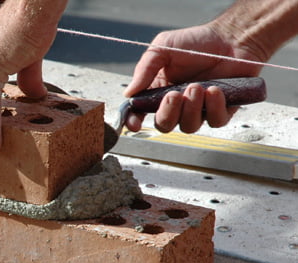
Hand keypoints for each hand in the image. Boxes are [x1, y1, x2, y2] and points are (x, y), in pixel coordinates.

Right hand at [123, 24, 262, 132]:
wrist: (231, 37)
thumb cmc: (197, 41)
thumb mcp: (162, 48)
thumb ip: (144, 70)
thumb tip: (129, 93)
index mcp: (158, 91)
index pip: (141, 113)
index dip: (135, 121)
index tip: (136, 123)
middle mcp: (177, 104)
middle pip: (164, 125)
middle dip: (168, 113)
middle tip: (175, 94)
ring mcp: (199, 109)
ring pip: (189, 126)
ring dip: (192, 108)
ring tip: (198, 86)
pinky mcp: (221, 110)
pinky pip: (215, 121)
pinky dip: (214, 107)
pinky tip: (214, 90)